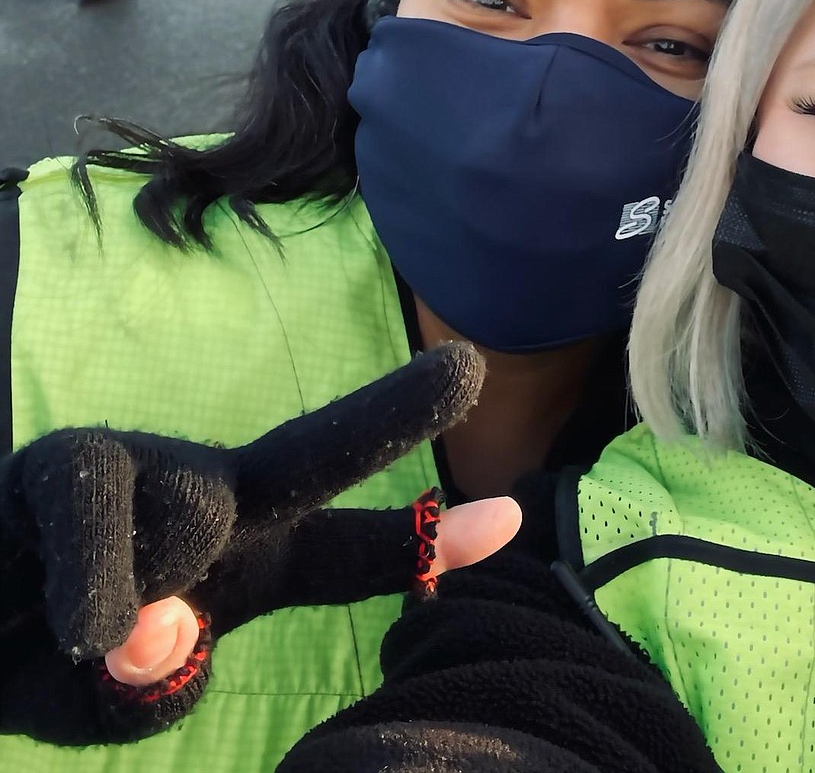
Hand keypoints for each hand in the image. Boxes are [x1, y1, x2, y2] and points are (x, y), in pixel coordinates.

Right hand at [0, 343, 516, 745]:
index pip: (351, 553)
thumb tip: (159, 625)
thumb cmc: (42, 655)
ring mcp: (148, 471)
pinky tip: (80, 625)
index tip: (514, 518)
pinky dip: (97, 582)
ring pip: (202, 514)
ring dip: (151, 583)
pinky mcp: (72, 461)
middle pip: (314, 455)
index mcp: (252, 563)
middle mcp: (215, 502)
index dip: (431, 542)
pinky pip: (107, 513)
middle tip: (467, 366)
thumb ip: (154, 679)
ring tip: (84, 618)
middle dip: (392, 413)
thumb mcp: (111, 701)